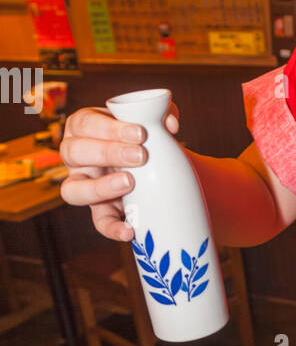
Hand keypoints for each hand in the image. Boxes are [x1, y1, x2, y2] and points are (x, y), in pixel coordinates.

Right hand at [59, 100, 180, 241]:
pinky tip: (130, 230)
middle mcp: (77, 157)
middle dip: (108, 152)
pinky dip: (112, 228)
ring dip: (100, 187)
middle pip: (74, 152)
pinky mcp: (101, 211)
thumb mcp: (151, 122)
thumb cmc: (147, 137)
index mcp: (84, 128)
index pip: (85, 124)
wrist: (159, 166)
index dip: (108, 128)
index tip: (140, 132)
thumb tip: (170, 124)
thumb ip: (161, 115)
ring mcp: (84, 185)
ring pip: (73, 190)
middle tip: (141, 156)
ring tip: (130, 183)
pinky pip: (99, 222)